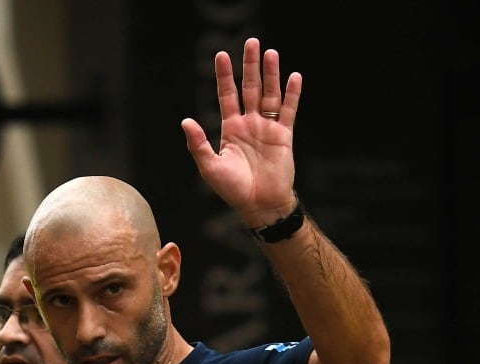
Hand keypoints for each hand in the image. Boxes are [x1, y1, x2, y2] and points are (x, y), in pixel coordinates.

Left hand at [180, 38, 301, 228]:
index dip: (224, 75)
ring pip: (269, 95)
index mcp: (230, 129)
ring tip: (271, 53)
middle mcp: (249, 124)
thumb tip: (185, 120)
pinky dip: (292, 94)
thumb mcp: (210, 167)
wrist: (260, 205)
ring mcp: (267, 129)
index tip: (221, 54)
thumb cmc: (233, 190)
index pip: (226, 95)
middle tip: (251, 42)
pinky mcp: (284, 136)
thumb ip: (198, 144)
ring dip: (270, 74)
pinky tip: (294, 77)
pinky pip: (289, 111)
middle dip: (249, 66)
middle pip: (249, 88)